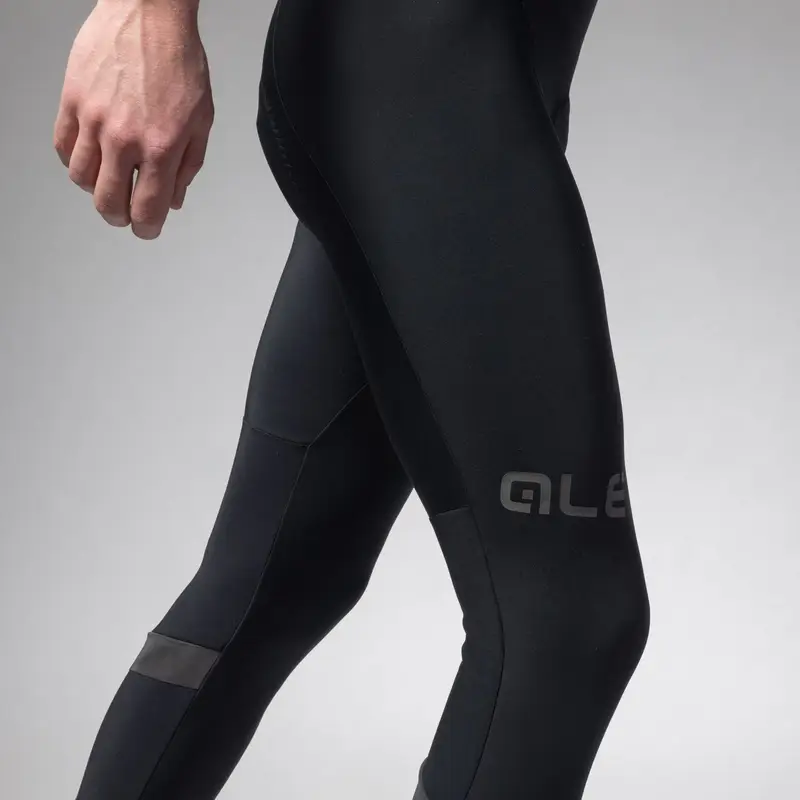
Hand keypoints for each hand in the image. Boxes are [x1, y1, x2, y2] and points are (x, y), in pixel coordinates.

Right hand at [53, 0, 213, 238]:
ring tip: (108, 184)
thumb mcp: (201, 121)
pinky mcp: (72, 100)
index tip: (147, 230)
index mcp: (162, 147)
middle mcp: (124, 138)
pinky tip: (89, 158)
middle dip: (119, 217)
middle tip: (125, 215)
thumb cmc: (180, 64)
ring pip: (81, 178)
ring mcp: (93, 119)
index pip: (148, 209)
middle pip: (109, 202)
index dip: (147, 228)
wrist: (149, 14)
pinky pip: (63, 146)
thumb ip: (187, 167)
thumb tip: (174, 201)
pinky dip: (74, 161)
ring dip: (95, 190)